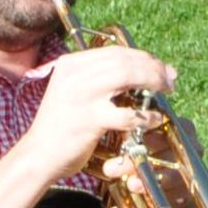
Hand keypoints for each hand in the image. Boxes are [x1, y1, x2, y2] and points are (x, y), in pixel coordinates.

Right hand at [24, 41, 169, 178]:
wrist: (38, 155)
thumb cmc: (60, 128)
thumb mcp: (72, 93)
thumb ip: (97, 80)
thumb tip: (134, 72)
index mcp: (71, 64)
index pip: (114, 52)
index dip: (142, 57)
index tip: (159, 67)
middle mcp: (75, 74)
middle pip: (124, 60)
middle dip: (152, 67)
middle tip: (170, 79)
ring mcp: (81, 95)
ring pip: (127, 76)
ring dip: (152, 81)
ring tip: (167, 91)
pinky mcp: (89, 119)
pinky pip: (127, 113)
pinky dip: (146, 116)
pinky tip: (155, 119)